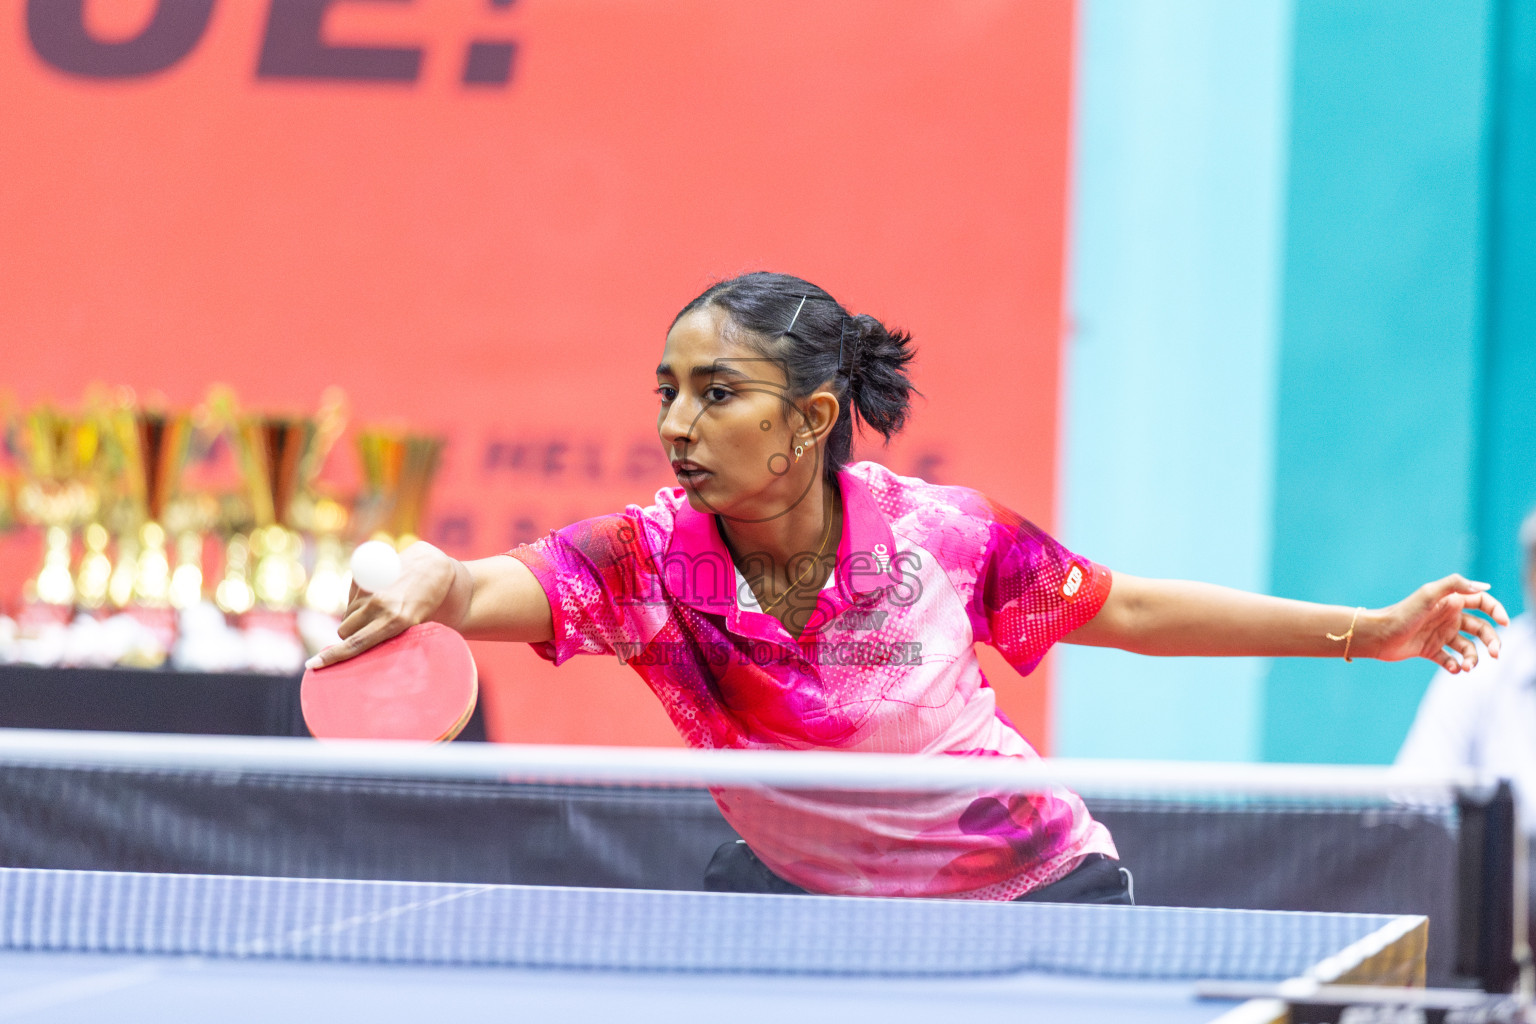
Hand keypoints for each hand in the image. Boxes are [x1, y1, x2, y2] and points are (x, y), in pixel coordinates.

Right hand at [305, 541, 461, 668]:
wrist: (436, 569)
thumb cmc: (427, 605)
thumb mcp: (414, 625)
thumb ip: (389, 635)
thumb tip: (358, 648)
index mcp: (397, 622)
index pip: (355, 643)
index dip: (332, 657)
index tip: (312, 665)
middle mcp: (382, 605)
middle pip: (345, 631)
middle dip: (350, 635)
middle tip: (368, 631)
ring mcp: (372, 588)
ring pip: (347, 614)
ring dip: (354, 618)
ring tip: (378, 611)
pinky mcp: (366, 575)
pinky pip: (349, 597)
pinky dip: (356, 601)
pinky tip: (375, 596)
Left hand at [1366, 574, 1509, 672]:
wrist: (1378, 635)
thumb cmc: (1403, 613)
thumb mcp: (1428, 594)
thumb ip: (1455, 585)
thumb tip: (1484, 586)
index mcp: (1450, 602)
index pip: (1482, 602)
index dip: (1497, 610)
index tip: (1504, 623)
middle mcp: (1448, 618)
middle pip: (1481, 629)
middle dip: (1492, 641)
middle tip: (1495, 654)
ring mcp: (1440, 635)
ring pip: (1468, 648)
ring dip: (1474, 658)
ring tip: (1468, 666)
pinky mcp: (1430, 651)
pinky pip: (1451, 661)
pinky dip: (1455, 666)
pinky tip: (1454, 668)